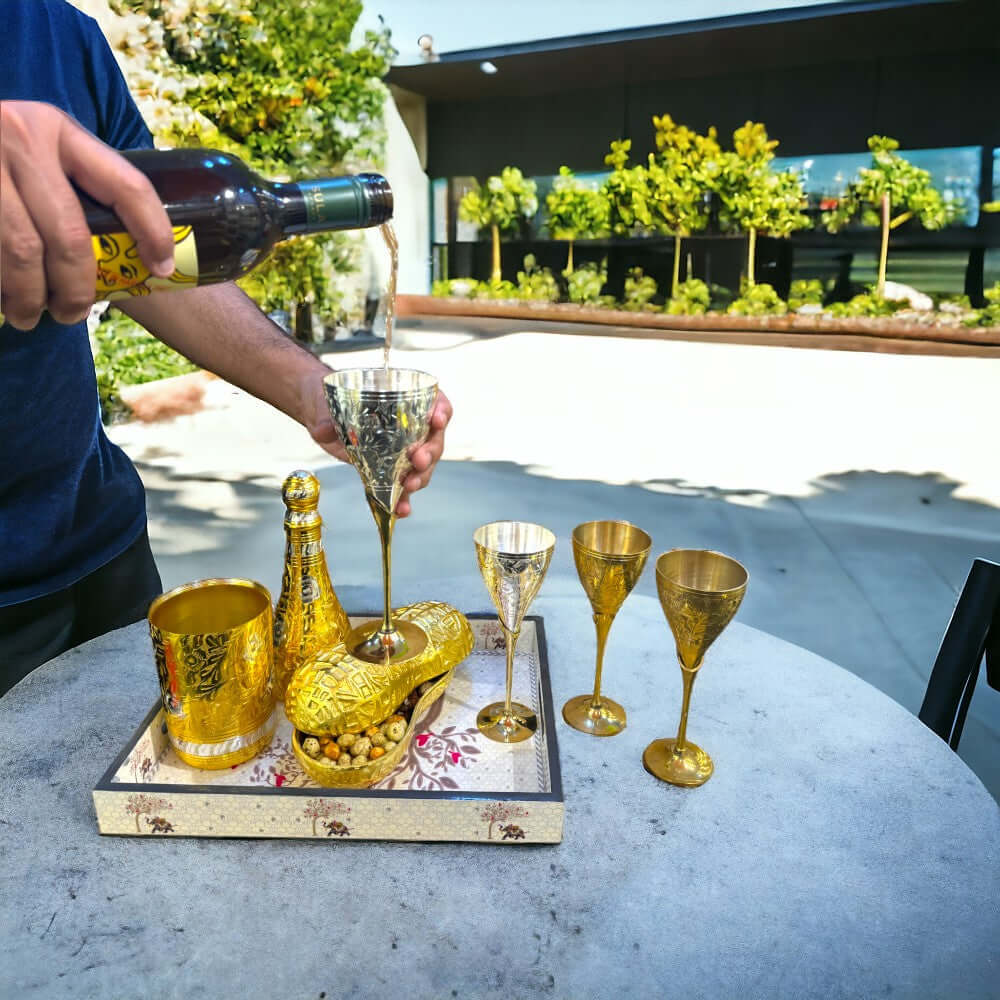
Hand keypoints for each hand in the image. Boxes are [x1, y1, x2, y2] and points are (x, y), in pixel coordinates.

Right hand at [0, 101, 175, 329]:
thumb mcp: (34, 142)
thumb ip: (71, 177)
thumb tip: (129, 249)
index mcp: (57, 129)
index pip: (126, 185)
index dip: (153, 233)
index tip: (163, 270)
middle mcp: (21, 139)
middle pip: (69, 236)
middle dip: (77, 288)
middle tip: (71, 313)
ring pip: (23, 252)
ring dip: (31, 296)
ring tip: (30, 315)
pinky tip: (1, 296)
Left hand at [303, 371, 452, 518]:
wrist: (325, 420)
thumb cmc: (334, 403)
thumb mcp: (328, 404)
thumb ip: (327, 417)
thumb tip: (325, 429)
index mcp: (406, 401)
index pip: (436, 402)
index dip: (442, 411)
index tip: (438, 419)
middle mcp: (411, 428)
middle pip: (433, 440)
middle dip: (430, 452)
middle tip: (418, 460)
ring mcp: (403, 452)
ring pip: (423, 466)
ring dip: (420, 478)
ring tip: (409, 486)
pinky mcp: (390, 472)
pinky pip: (403, 488)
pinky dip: (404, 500)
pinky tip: (401, 509)